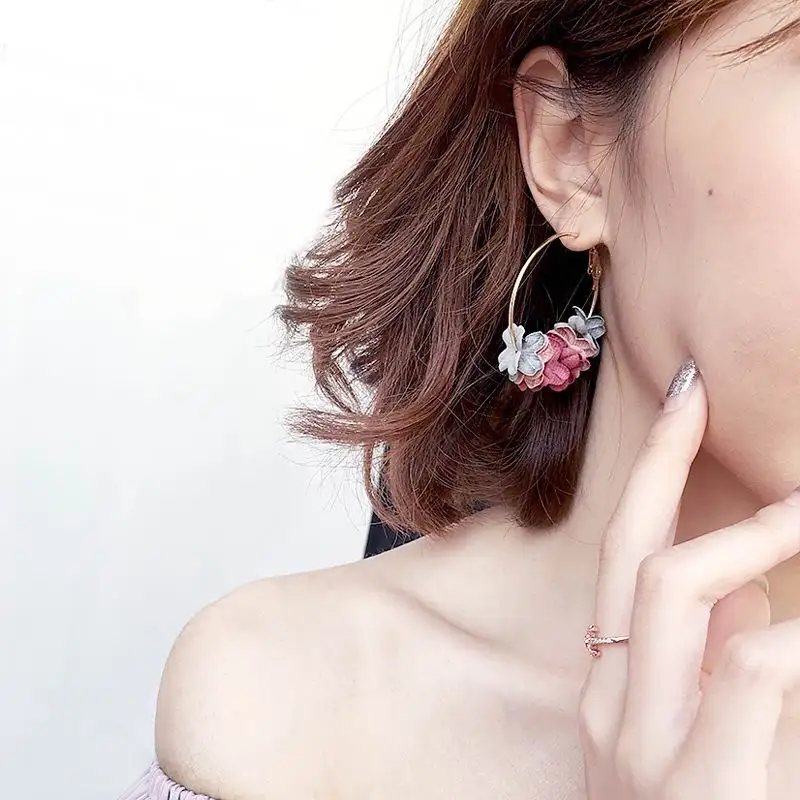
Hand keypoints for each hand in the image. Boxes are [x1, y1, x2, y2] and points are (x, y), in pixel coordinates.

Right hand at [580, 363, 799, 799]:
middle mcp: (612, 707)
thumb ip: (714, 666)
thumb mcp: (698, 748)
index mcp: (611, 691)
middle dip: (674, 464)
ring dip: (759, 533)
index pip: (623, 555)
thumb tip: (747, 596)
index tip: (688, 395)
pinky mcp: (698, 786)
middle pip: (637, 555)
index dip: (654, 469)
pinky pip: (750, 664)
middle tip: (714, 397)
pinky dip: (788, 622)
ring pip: (682, 589)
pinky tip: (799, 616)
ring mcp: (646, 749)